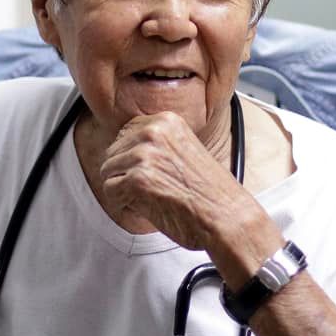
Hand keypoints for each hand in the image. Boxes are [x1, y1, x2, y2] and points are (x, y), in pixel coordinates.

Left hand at [100, 111, 256, 250]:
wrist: (227, 216)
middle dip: (124, 174)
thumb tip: (122, 152)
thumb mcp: (184, 149)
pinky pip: (110, 192)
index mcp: (166, 120)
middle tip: (146, 191)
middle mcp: (153, 131)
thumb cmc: (210, 191)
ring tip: (147, 199)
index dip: (130, 157)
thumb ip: (156, 144)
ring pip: (108, 172)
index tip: (144, 173)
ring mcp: (144, 155)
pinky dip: (122, 204)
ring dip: (122, 190)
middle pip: (112, 152)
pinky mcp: (137, 180)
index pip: (125, 132)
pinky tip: (144, 208)